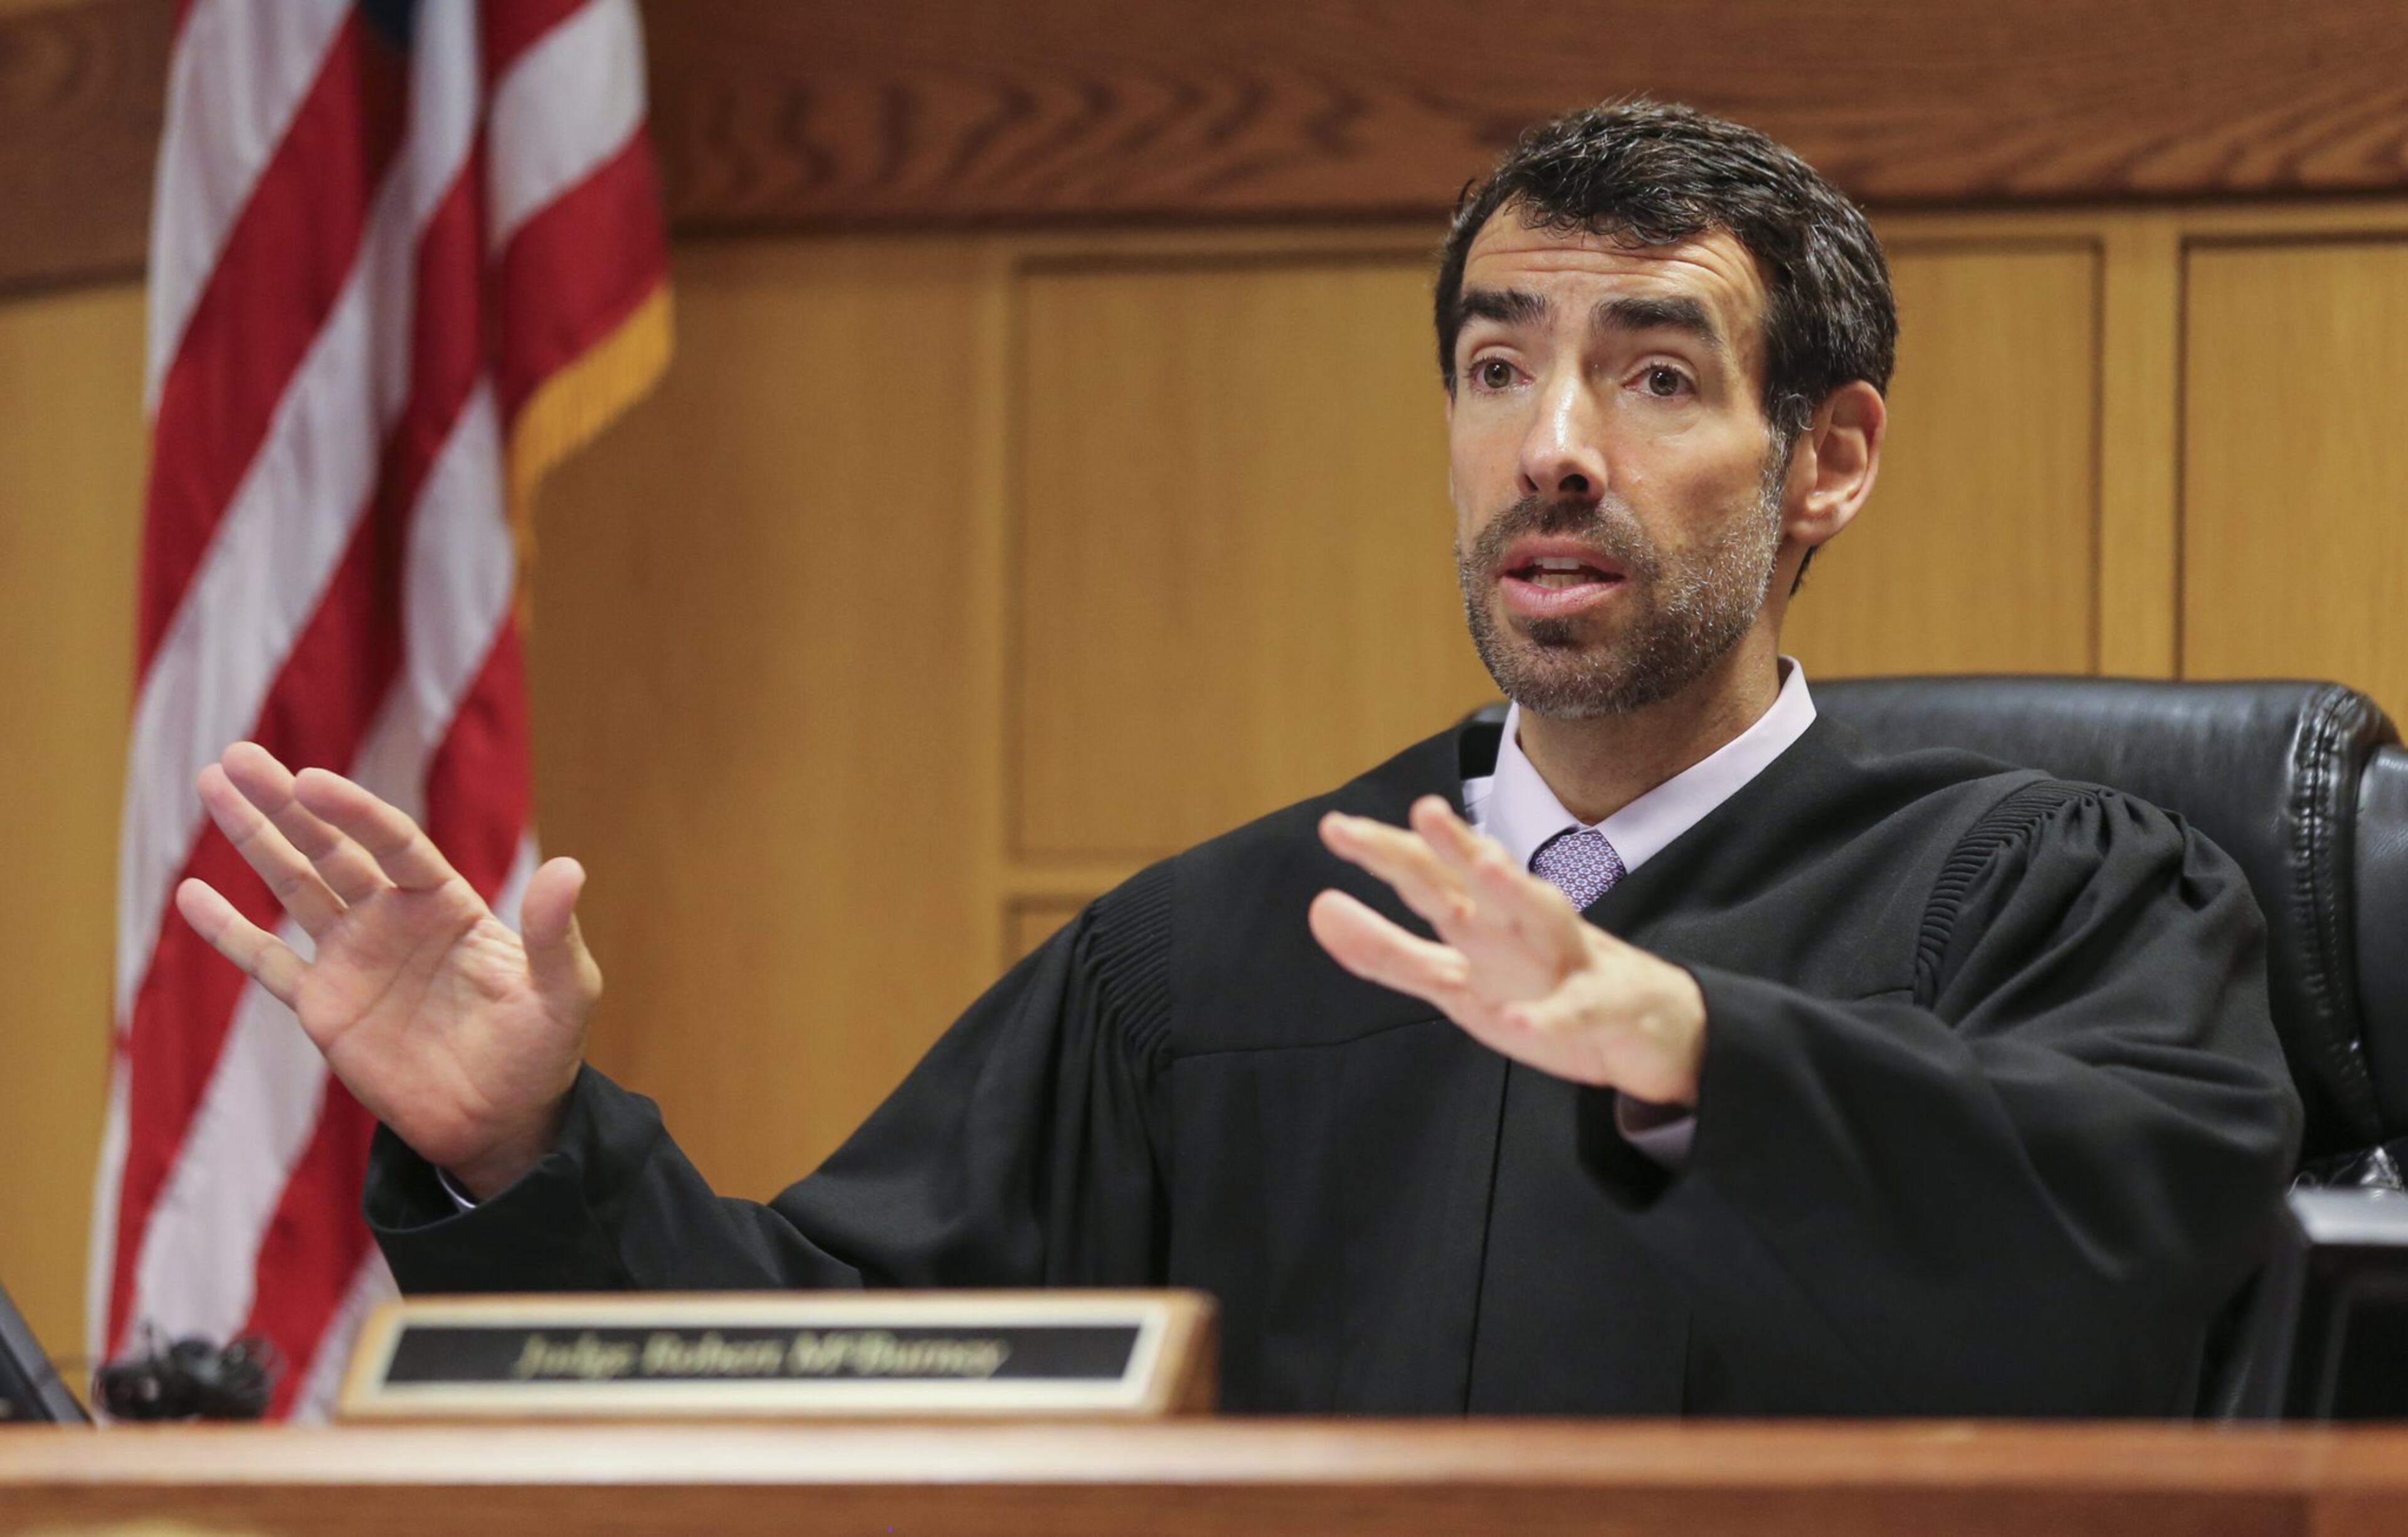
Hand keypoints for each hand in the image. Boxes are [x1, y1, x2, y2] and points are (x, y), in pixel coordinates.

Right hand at [174, 743, 601, 1197]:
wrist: (501, 1124)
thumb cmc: (541, 1052)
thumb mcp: (562, 991)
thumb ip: (554, 933)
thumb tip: (569, 868)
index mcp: (447, 904)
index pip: (393, 842)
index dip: (352, 812)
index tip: (308, 780)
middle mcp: (394, 919)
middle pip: (332, 848)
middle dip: (285, 803)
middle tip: (237, 757)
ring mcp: (354, 959)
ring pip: (294, 886)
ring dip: (255, 839)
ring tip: (213, 785)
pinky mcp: (325, 1007)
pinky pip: (268, 962)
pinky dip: (229, 931)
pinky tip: (191, 893)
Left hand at [1309, 795, 1706, 1103]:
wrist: (1652, 1030)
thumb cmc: (1542, 988)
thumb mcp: (1455, 978)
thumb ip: (1386, 949)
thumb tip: (1317, 908)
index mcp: (1487, 916)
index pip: (1433, 874)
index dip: (1388, 852)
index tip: (1335, 828)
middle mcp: (1523, 926)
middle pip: (1483, 882)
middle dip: (1454, 845)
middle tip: (1422, 809)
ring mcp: (1566, 963)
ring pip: (1542, 919)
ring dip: (1515, 891)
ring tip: (1485, 865)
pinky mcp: (1599, 1012)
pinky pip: (1574, 1014)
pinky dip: (1549, 1017)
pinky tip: (1518, 1024)